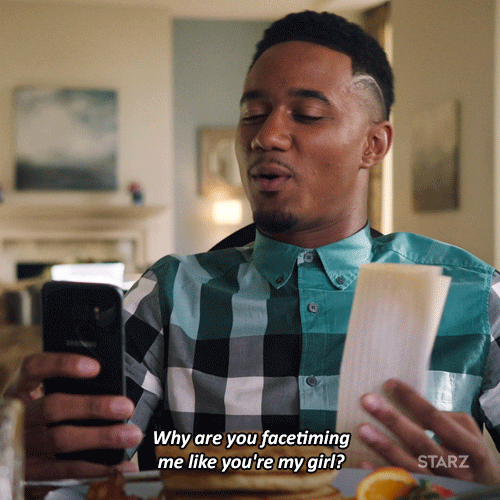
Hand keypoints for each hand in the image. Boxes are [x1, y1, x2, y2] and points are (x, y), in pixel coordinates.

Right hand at [4, 352, 142, 481]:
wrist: (12, 452)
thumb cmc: (39, 416)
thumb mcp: (44, 395)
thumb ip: (69, 387)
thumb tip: (113, 385)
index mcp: (20, 390)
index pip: (34, 368)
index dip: (62, 365)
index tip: (95, 367)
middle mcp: (17, 416)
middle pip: (52, 407)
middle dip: (93, 406)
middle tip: (125, 407)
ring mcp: (22, 446)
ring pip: (60, 440)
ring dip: (101, 438)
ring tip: (129, 434)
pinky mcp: (30, 474)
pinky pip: (64, 471)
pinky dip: (95, 469)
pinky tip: (118, 465)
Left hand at [357, 378, 499, 484]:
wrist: (485, 494)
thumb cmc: (471, 457)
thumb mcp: (469, 436)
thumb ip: (447, 419)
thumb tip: (413, 406)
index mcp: (470, 449)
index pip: (437, 420)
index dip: (413, 400)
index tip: (390, 383)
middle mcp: (457, 470)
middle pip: (421, 443)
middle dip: (393, 420)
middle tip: (368, 401)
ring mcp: (441, 486)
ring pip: (409, 466)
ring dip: (384, 447)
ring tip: (362, 428)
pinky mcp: (426, 495)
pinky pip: (401, 487)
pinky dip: (382, 474)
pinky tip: (363, 463)